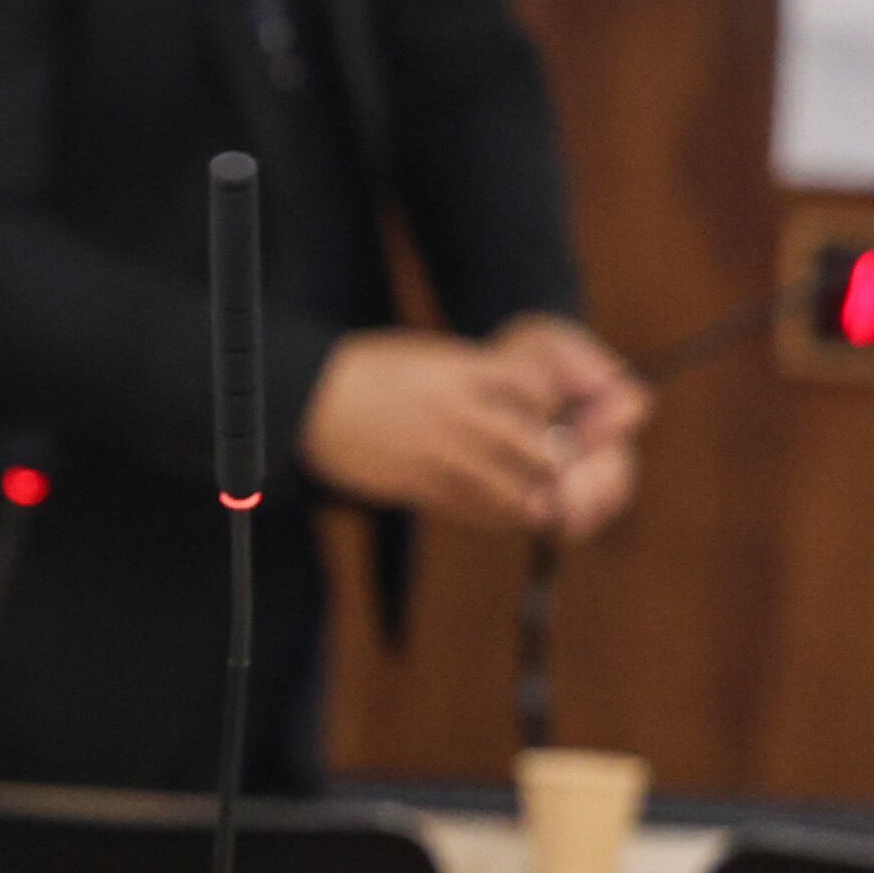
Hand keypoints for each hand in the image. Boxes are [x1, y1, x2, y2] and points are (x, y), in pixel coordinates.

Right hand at [299, 319, 647, 537]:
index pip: (538, 389)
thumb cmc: (374, 372)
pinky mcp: (420, 485)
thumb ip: (480, 377)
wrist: (311, 400)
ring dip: (533, 495)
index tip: (558, 413)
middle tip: (562, 465)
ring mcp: (440, 452)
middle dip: (557, 458)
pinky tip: (502, 509)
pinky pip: (476, 510)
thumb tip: (528, 399)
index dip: (556, 405)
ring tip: (538, 495)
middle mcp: (460, 412)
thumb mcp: (435, 358)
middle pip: (539, 446)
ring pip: (513, 488)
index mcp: (464, 371)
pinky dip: (499, 514)